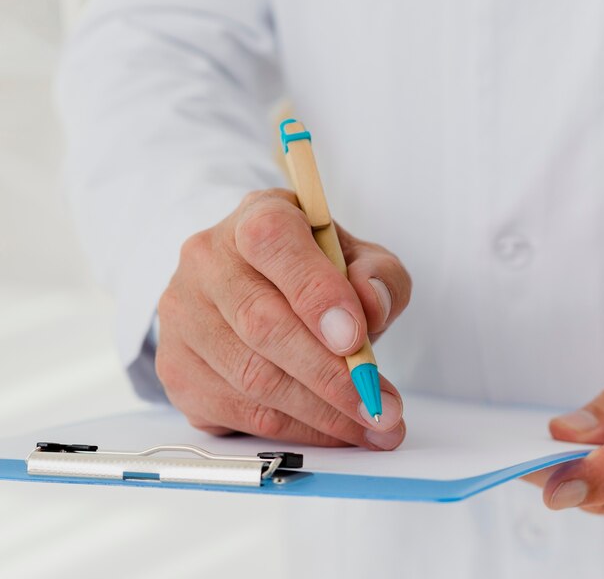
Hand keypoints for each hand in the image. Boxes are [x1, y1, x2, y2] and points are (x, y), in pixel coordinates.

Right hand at [155, 188, 411, 449]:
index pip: (273, 244)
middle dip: (331, 376)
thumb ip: (378, 275)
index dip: (315, 293)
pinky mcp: (178, 369)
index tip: (355, 338)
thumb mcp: (359, 258)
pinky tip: (335, 431)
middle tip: (379, 405)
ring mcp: (184, 317)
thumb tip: (373, 305)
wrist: (254, 286)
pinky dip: (297, 429)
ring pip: (253, 378)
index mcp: (256, 218)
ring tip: (372, 425)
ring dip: (321, 413)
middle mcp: (207, 262)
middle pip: (263, 325)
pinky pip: (239, 412)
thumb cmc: (313, 270)